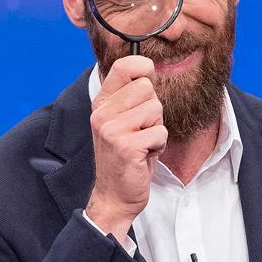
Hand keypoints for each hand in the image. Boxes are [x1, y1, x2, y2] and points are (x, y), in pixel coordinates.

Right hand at [84, 56, 165, 244]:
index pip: (123, 66)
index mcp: (102, 103)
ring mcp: (111, 129)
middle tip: (142, 129)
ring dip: (157, 129)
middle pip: (147, 87)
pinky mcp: (125, 146)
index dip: (142, 66)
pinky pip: (160, 132)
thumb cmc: (128, 156)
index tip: (148, 75)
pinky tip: (144, 155)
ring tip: (142, 143)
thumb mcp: (126, 121)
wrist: (116, 194)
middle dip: (154, 109)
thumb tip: (149, 67)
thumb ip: (133, 97)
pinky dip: (159, 145)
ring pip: (156, 109)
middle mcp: (102, 113)